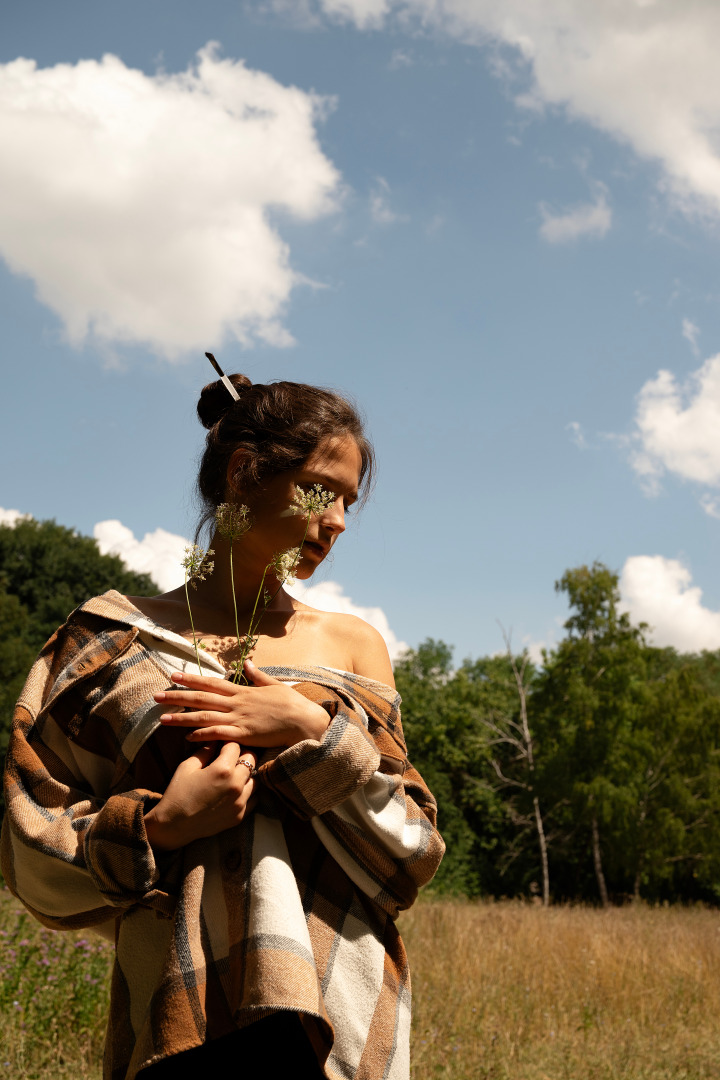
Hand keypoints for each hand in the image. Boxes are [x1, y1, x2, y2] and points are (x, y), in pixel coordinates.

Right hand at [144, 742, 256, 851]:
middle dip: (241, 755)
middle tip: (230, 758)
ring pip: (255, 779)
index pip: (235, 746)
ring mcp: (240, 802)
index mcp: (223, 770)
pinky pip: (253, 798)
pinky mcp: (240, 815)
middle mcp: (236, 785)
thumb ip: (205, 751)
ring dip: (246, 774)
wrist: (174, 825)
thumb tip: (215, 741)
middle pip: (251, 759)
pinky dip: (247, 792)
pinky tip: (234, 792)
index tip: (222, 746)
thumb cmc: (178, 793)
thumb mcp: (188, 766)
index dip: (227, 743)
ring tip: (233, 776)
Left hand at [153, 660, 330, 746]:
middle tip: (156, 695)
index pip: (211, 683)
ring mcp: (239, 719)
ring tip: (162, 719)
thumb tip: (248, 662)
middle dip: (177, 696)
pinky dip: (202, 735)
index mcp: (243, 691)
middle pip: (201, 698)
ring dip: (182, 718)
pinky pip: (218, 734)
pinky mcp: (244, 735)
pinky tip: (187, 737)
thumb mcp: (274, 685)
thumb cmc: (292, 704)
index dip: (191, 679)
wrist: (305, 721)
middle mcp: (237, 703)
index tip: (173, 676)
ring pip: (204, 717)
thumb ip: (258, 675)